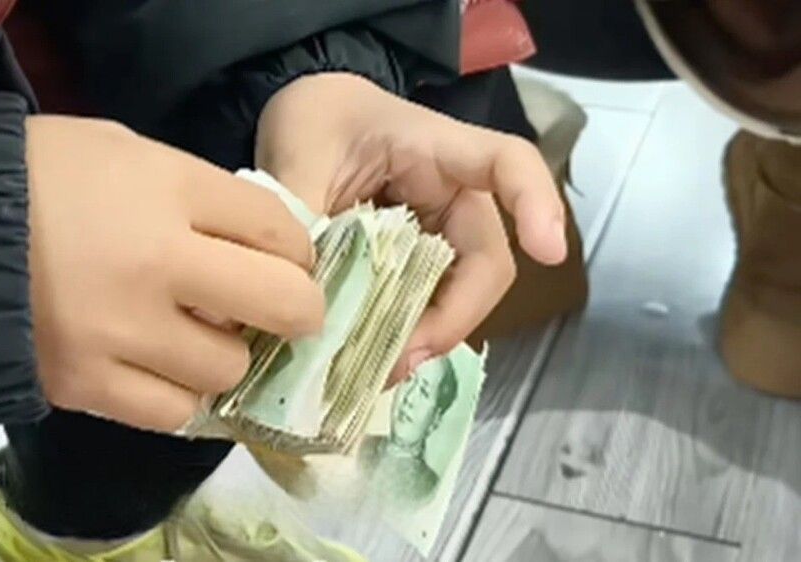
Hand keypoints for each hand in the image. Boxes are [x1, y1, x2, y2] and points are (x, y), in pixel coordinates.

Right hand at [26, 116, 323, 431]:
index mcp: (170, 190)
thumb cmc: (38, 175)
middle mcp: (158, 265)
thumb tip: (255, 246)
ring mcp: (121, 333)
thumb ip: (198, 195)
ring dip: (223, 354)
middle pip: (281, 304)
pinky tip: (157, 368)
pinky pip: (170, 412)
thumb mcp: (127, 154)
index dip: (299, 250)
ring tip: (194, 336)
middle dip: (296, 309)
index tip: (289, 261)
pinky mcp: (84, 384)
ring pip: (227, 369)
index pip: (278, 229)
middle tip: (279, 311)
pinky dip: (176, 393)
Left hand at [256, 73, 566, 384]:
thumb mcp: (296, 156)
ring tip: (378, 370)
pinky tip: (367, 360)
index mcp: (435, 148)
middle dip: (452, 317)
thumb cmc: (314, 119)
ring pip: (456, 294)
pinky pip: (423, 303)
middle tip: (402, 358)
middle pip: (485, 262)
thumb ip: (302, 218)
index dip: (537, 204)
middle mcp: (452, 195)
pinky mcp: (414, 261)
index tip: (549, 253)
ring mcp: (437, 232)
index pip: (508, 164)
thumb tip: (301, 295)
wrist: (304, 120)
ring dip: (425, 336)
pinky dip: (401, 334)